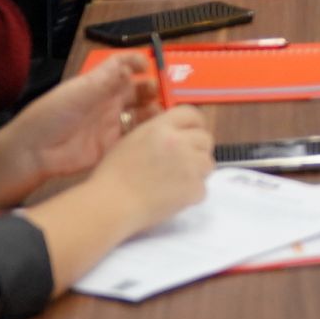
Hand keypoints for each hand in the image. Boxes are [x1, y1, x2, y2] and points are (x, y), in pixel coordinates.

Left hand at [0, 52, 155, 202]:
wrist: (34, 152)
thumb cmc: (53, 114)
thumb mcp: (79, 91)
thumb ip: (107, 77)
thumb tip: (132, 63)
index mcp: (97, 84)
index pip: (122, 67)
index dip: (137, 63)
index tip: (149, 66)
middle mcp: (107, 101)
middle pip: (137, 89)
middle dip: (152, 88)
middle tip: (164, 92)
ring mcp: (110, 123)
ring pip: (140, 112)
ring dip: (153, 109)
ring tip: (161, 113)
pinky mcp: (112, 145)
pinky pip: (134, 135)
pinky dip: (146, 131)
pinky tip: (154, 130)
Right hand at [96, 104, 214, 232]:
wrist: (111, 204)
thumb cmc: (113, 175)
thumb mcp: (132, 140)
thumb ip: (158, 132)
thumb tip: (176, 133)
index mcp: (161, 128)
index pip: (191, 114)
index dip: (195, 124)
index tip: (193, 134)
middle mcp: (179, 142)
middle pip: (206, 139)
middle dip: (198, 150)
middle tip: (183, 163)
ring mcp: (189, 165)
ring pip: (208, 164)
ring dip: (197, 172)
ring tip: (175, 182)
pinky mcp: (194, 189)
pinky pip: (202, 188)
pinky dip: (191, 194)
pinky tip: (172, 197)